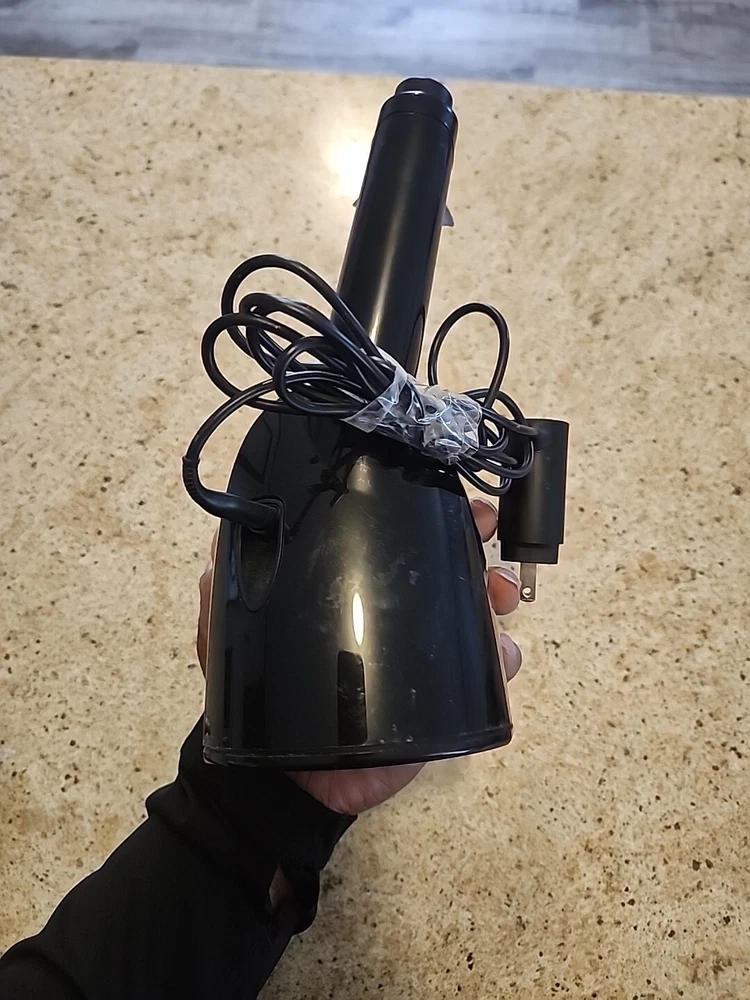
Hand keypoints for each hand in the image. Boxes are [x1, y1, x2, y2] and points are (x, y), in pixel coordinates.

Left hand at [196, 498, 522, 815]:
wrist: (287, 781)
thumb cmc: (263, 695)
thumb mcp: (233, 629)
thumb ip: (226, 583)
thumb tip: (228, 531)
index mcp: (350, 592)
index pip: (392, 540)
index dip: (426, 512)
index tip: (452, 502)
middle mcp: (391, 617)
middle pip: (445, 568)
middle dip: (474, 548)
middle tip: (484, 538)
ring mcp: (419, 657)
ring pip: (472, 613)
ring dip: (494, 596)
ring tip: (497, 598)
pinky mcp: (440, 702)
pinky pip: (483, 672)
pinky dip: (501, 658)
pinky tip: (500, 654)